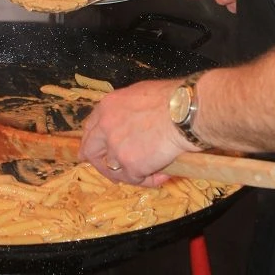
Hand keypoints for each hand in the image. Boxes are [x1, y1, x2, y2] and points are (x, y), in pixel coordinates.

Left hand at [79, 78, 195, 186]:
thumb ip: (125, 111)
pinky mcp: (130, 165)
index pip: (90, 129)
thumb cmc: (170, 98)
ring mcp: (116, 148)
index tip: (92, 152)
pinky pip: (136, 179)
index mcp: (107, 107)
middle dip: (99, 164)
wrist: (184, 112)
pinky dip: (149, 180)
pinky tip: (163, 175)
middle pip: (92, 152)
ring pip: (114, 170)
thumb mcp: (138, 95)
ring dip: (130, 174)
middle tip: (111, 173)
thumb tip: (129, 122)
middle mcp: (106, 127)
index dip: (91, 142)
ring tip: (149, 173)